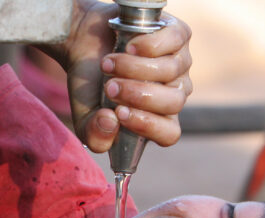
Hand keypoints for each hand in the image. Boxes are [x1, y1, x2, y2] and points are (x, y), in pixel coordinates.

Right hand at [41, 0, 191, 152]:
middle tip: (110, 88)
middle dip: (138, 95)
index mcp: (158, 119)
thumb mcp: (85, 117)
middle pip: (174, 103)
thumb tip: (111, 122)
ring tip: (109, 64)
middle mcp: (174, 92)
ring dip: (133, 68)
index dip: (148, 125)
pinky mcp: (179, 35)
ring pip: (170, 71)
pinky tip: (129, 46)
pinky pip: (174, 42)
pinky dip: (147, 45)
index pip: (170, 133)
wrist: (83, 41)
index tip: (119, 112)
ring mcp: (180, 64)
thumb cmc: (90, 84)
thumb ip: (95, 136)